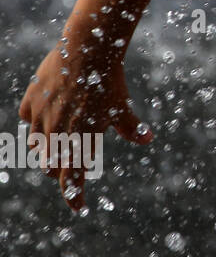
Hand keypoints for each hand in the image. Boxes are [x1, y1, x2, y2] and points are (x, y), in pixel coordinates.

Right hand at [19, 40, 151, 210]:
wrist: (87, 50)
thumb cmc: (108, 80)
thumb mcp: (122, 107)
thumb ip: (131, 127)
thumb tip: (147, 139)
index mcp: (80, 138)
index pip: (73, 177)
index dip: (74, 195)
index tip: (78, 207)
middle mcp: (57, 132)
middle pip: (51, 166)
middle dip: (60, 171)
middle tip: (72, 169)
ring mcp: (40, 116)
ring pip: (36, 145)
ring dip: (46, 149)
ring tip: (58, 145)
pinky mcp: (30, 100)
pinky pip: (27, 118)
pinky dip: (35, 121)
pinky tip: (45, 116)